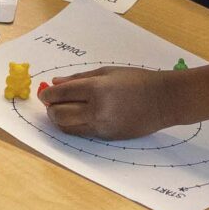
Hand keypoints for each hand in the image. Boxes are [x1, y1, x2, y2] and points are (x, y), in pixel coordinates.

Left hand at [39, 66, 179, 139]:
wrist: (164, 100)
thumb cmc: (137, 80)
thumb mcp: (107, 72)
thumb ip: (78, 79)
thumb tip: (55, 83)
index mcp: (96, 90)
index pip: (60, 95)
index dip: (47, 95)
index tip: (44, 93)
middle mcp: (97, 111)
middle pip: (59, 115)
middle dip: (50, 109)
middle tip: (50, 103)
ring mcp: (102, 127)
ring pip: (68, 128)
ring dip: (59, 120)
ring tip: (61, 110)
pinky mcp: (108, 137)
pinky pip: (83, 133)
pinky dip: (74, 126)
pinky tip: (78, 116)